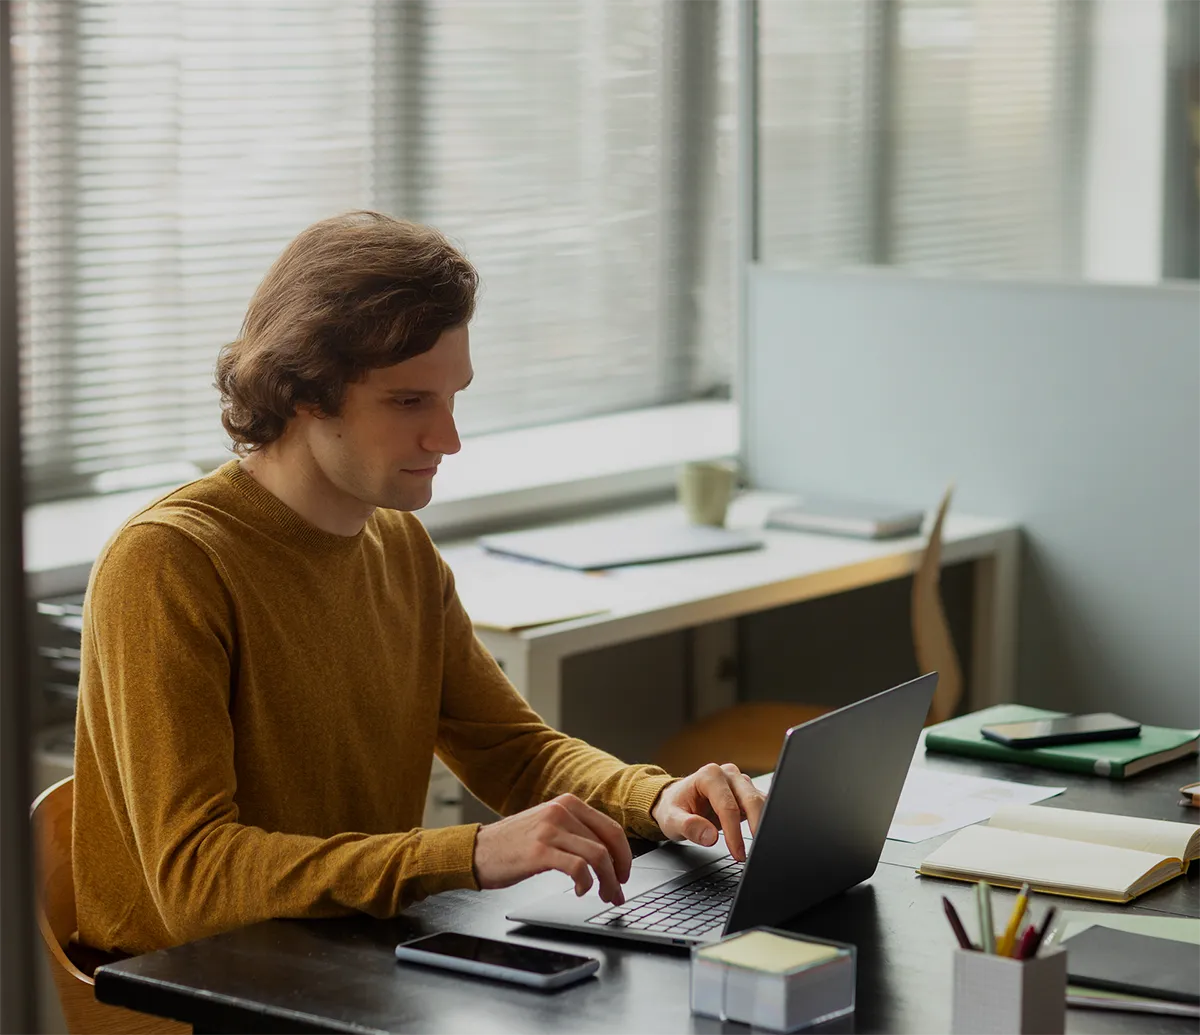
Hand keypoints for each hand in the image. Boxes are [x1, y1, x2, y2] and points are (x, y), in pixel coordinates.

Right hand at [473, 793, 632, 904]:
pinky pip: (578, 867)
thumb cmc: (513, 844)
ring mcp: (550, 830)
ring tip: (603, 896)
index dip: (624, 855)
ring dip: (607, 882)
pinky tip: (580, 890)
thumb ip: (575, 831)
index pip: (611, 828)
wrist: (476, 851)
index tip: (624, 873)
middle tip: (617, 891)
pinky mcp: (539, 851)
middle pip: (608, 843)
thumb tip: (609, 855)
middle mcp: (561, 811)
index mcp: (567, 803)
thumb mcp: (548, 825)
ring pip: (598, 856)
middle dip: (619, 872)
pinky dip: (586, 883)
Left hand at [651, 763, 765, 862]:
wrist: (678, 800)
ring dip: (763, 824)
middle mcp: (728, 774)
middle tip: (756, 852)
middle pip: (751, 800)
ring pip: (761, 801)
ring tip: (760, 847)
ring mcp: (739, 782)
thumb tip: (710, 836)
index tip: (737, 853)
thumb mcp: (671, 820)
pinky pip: (762, 805)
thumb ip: (688, 827)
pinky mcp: (747, 792)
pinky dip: (763, 821)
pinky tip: (761, 837)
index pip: (727, 806)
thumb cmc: (674, 807)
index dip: (734, 832)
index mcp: (709, 775)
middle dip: (756, 827)